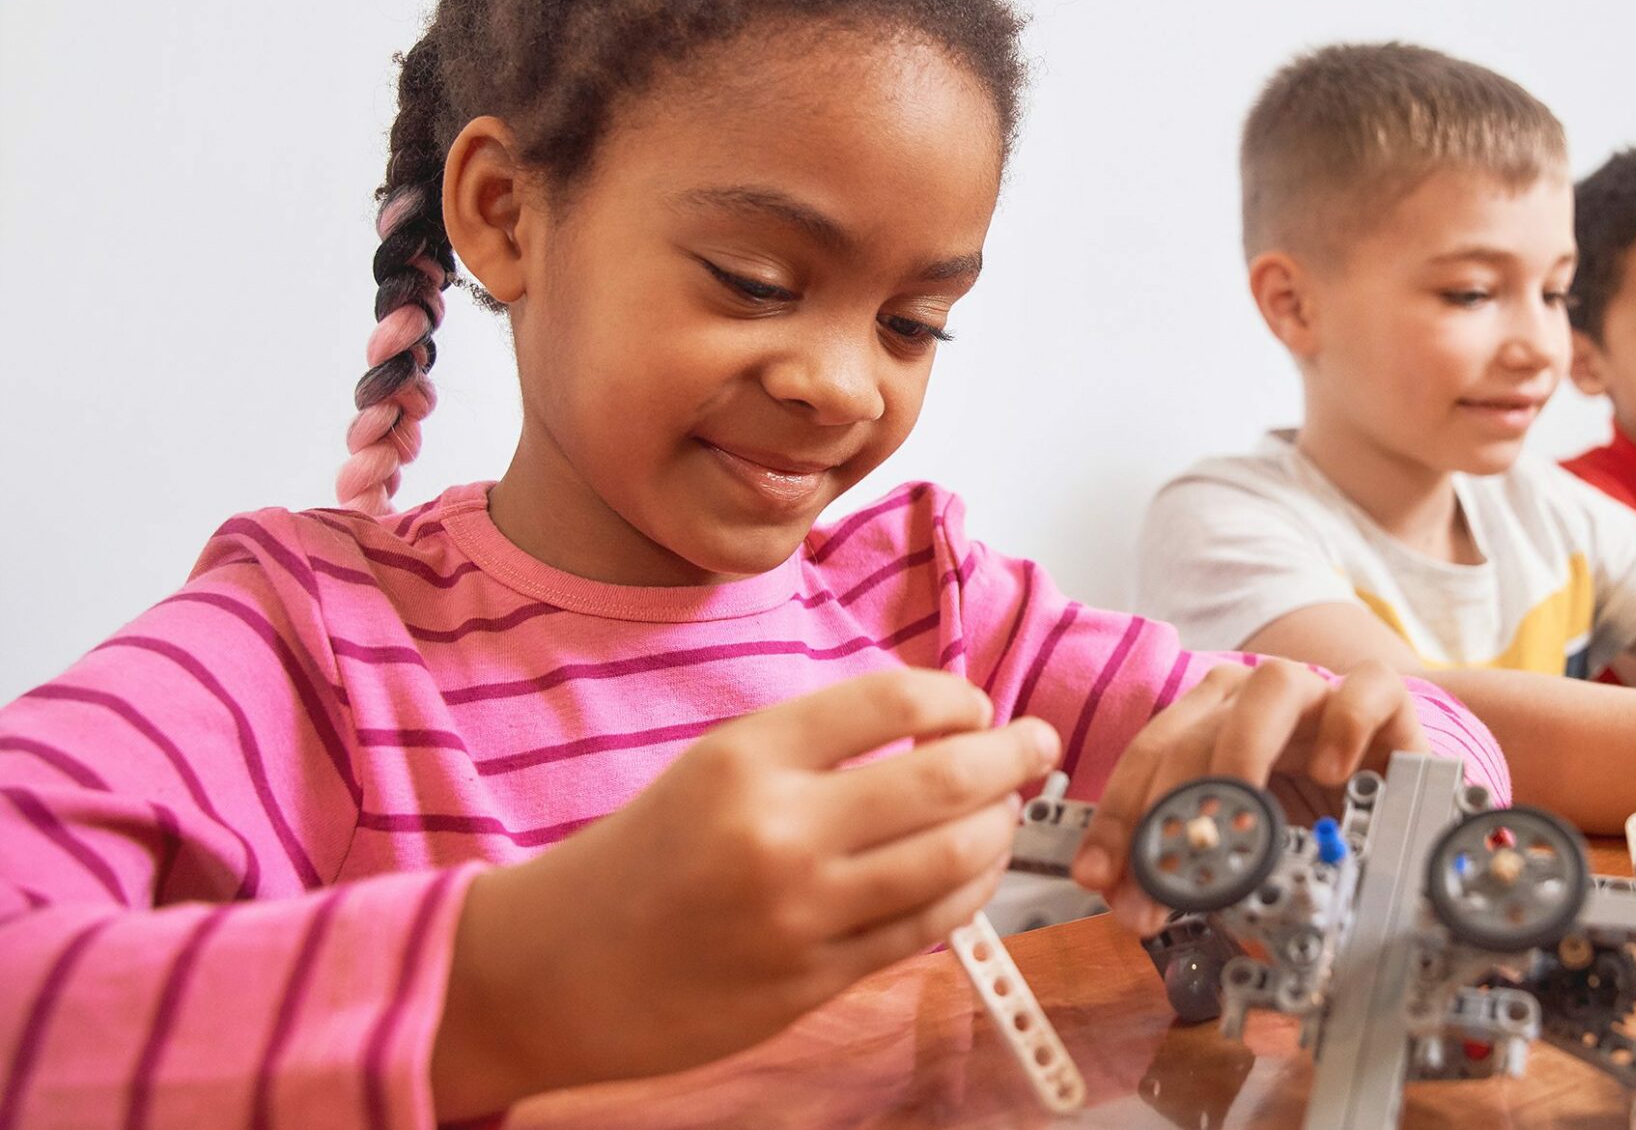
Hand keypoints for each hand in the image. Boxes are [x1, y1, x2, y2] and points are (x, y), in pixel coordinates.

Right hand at [431, 669, 1061, 1117]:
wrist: (552, 969)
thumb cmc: (638, 860)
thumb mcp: (714, 768)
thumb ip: (816, 749)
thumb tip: (937, 729)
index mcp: (747, 757)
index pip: (892, 699)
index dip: (958, 699)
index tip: (977, 707)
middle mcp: (780, 829)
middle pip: (946, 776)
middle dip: (1014, 755)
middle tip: (1040, 744)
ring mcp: (802, 913)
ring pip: (954, 857)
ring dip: (999, 828)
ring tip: (1004, 813)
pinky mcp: (815, 981)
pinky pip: (927, 928)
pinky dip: (969, 893)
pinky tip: (973, 874)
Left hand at [1069, 658, 1427, 934]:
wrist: (1397, 799)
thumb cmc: (1311, 820)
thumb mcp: (1243, 849)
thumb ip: (1192, 865)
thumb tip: (1131, 901)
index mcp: (1210, 721)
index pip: (1149, 756)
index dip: (1120, 816)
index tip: (1098, 875)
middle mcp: (1256, 699)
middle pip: (1198, 729)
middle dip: (1172, 812)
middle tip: (1168, 884)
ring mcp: (1318, 693)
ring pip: (1272, 687)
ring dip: (1243, 756)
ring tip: (1238, 826)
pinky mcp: (1385, 702)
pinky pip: (1365, 690)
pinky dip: (1346, 725)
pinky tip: (1331, 773)